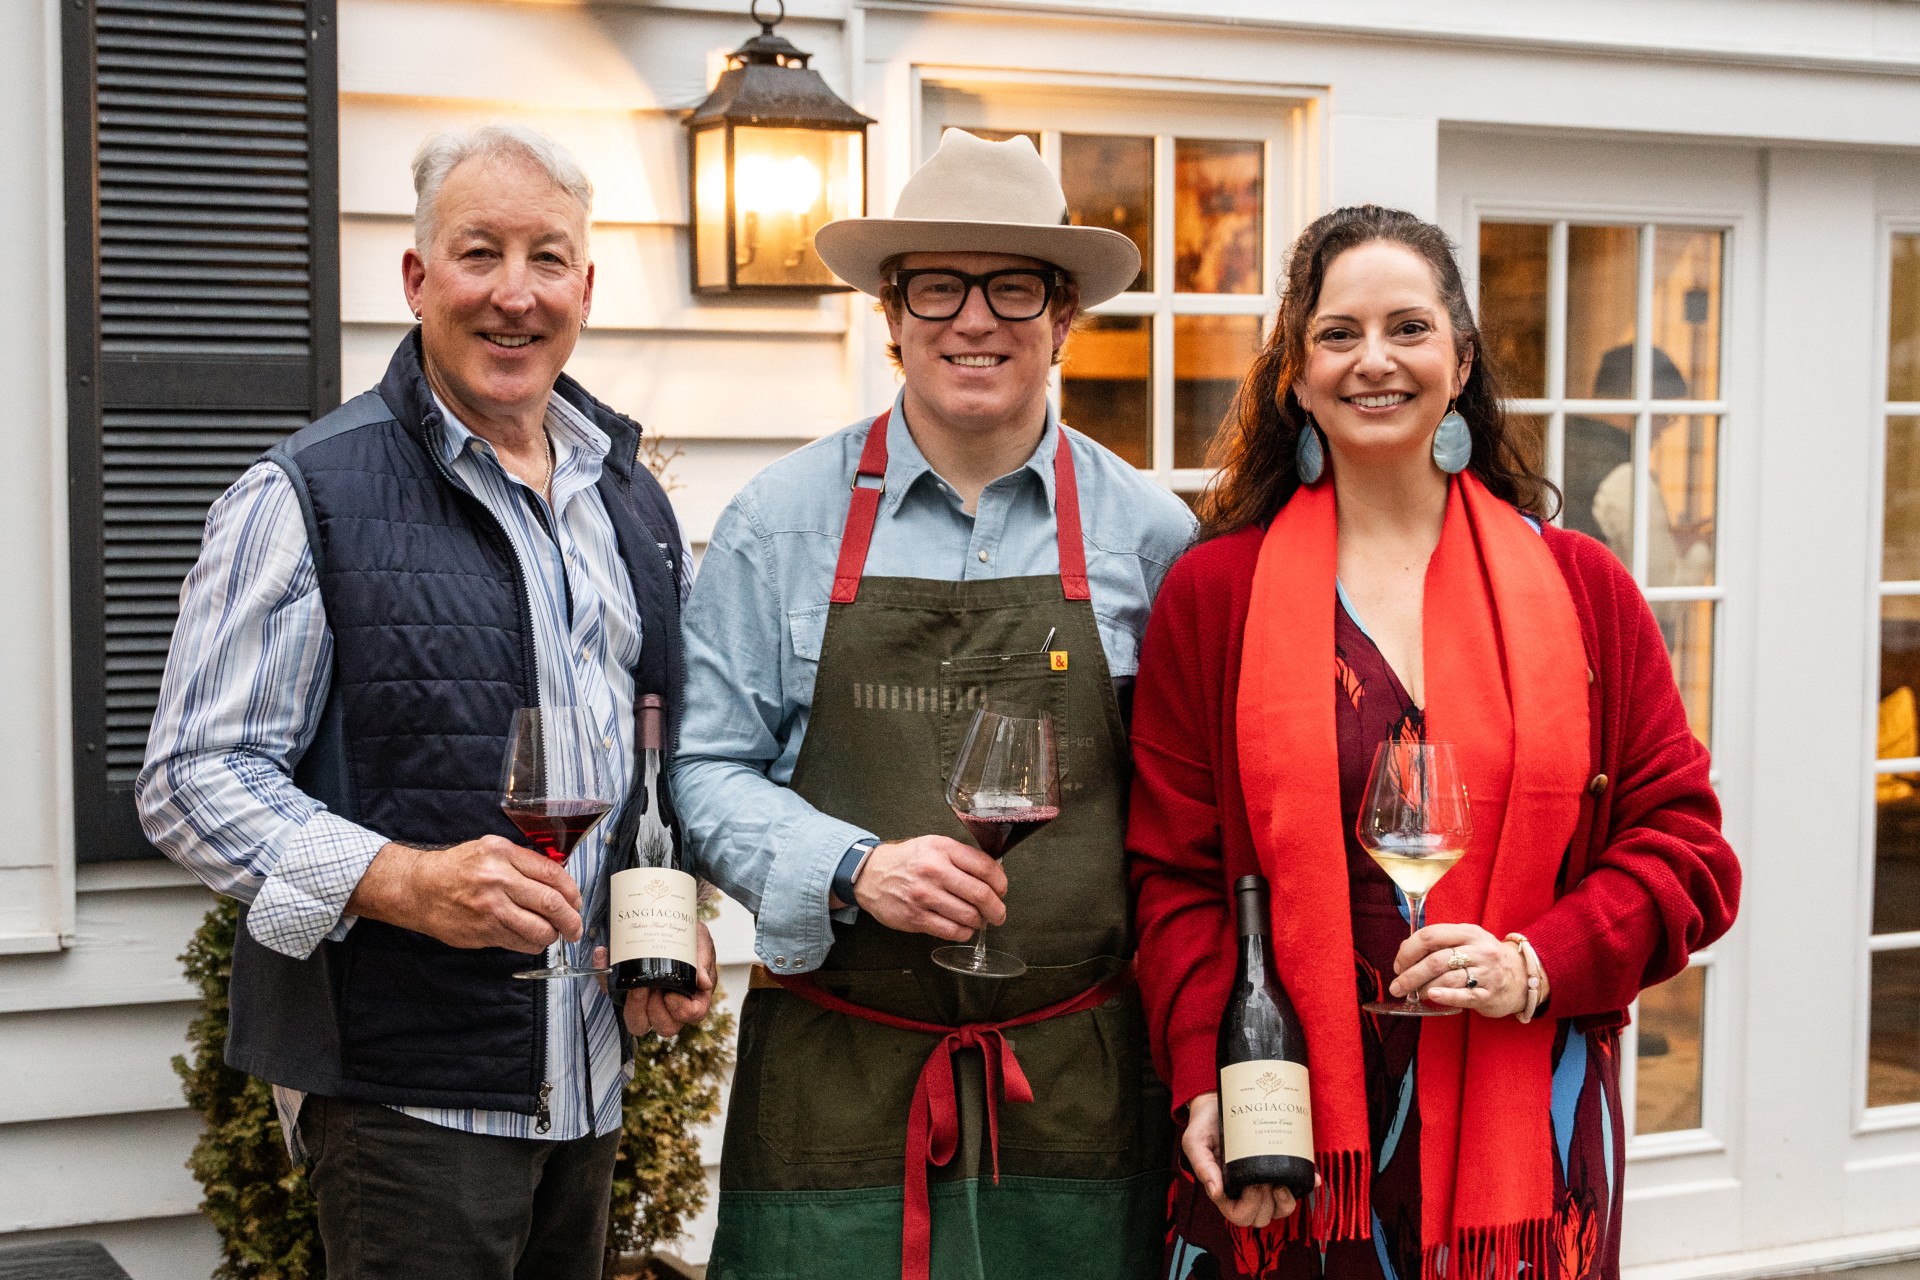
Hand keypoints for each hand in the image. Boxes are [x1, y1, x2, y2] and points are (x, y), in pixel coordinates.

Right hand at [346, 838, 583, 952]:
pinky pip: (520, 943)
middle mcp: (498, 880)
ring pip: (539, 929)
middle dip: (571, 919)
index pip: (553, 874)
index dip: (572, 891)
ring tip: (553, 934)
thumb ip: (523, 861)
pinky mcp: (484, 932)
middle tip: (575, 926)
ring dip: (553, 935)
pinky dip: (532, 944)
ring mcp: (491, 908)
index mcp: (503, 854)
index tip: (577, 901)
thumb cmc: (455, 868)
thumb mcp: (490, 849)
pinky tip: (531, 939)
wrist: (418, 889)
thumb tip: (557, 881)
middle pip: (551, 903)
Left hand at [599, 922, 718, 1038]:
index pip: (693, 1015)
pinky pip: (611, 991)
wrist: (667, 920)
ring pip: (638, 1023)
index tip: (671, 995)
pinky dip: (605, 976)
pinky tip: (602, 954)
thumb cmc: (688, 937)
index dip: (682, 1011)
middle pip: (665, 1027)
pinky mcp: (624, 990)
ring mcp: (647, 1001)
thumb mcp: (700, 941)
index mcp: (693, 995)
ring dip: (634, 1007)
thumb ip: (703, 958)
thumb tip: (705, 982)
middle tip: (649, 988)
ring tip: (635, 984)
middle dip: (655, 1011)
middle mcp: (671, 1005)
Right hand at [852, 836, 1007, 941]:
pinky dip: (964, 932)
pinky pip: (951, 931)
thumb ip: (963, 857)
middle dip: (997, 909)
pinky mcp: (915, 917)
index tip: (1002, 890)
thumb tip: (994, 875)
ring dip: (979, 922)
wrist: (871, 874)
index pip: (986, 867)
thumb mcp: (935, 846)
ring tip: (978, 920)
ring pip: (969, 916)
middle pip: (981, 894)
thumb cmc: (908, 860)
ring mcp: (924, 896)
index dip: (1001, 883)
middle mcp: (934, 871)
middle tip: (998, 914)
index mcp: (943, 849)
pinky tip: (962, 927)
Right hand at [1181, 1092, 1301, 1228]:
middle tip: (1265, 1178)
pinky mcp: (1279, 1167)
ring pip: (1281, 1209)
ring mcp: (1264, 1181)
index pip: (1240, 1216)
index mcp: (1225, 1190)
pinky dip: (1307, 1184)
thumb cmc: (1205, 1124)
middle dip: (1268, 1203)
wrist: (1219, 1102)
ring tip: (1283, 1181)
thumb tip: (1215, 1192)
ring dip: (1287, 1202)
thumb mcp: (1195, 1141)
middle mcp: (1245, 1190)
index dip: (1250, 1207)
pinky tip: (1312, 1177)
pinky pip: (1298, 1186)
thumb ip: (1201, 1165)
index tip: (1251, 1184)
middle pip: (1263, 1216)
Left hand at [1389, 922, 1544, 1017]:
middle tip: (1397, 986)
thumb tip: (1405, 952)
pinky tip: (1432, 996)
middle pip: (1436, 960)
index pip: (1431, 936)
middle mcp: (1478, 950)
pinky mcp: (1490, 994)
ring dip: (1424, 987)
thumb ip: (1440, 942)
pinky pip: (1465, 995)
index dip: (1408, 950)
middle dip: (1410, 974)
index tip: (1398, 964)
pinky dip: (1446, 995)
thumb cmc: (1484, 958)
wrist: (1523, 976)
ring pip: (1447, 978)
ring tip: (1414, 993)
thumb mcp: (1467, 940)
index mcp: (1468, 932)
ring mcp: (1486, 972)